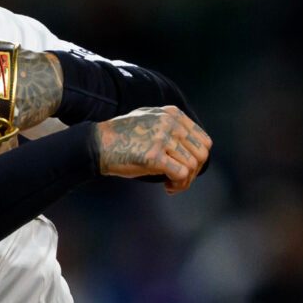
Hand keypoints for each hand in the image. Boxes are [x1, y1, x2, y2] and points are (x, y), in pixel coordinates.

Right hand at [95, 106, 211, 190]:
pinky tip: (168, 187)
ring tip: (171, 185)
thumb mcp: (148, 118)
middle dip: (194, 172)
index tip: (186, 169)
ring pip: (192, 166)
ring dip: (185, 181)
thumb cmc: (121, 136)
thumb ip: (169, 124)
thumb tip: (189, 142)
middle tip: (179, 180)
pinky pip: (181, 174)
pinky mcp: (153, 156)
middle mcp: (170, 124)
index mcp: (172, 114)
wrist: (98, 144)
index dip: (198, 159)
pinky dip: (178, 185)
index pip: (203, 140)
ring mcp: (162, 139)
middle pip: (201, 154)